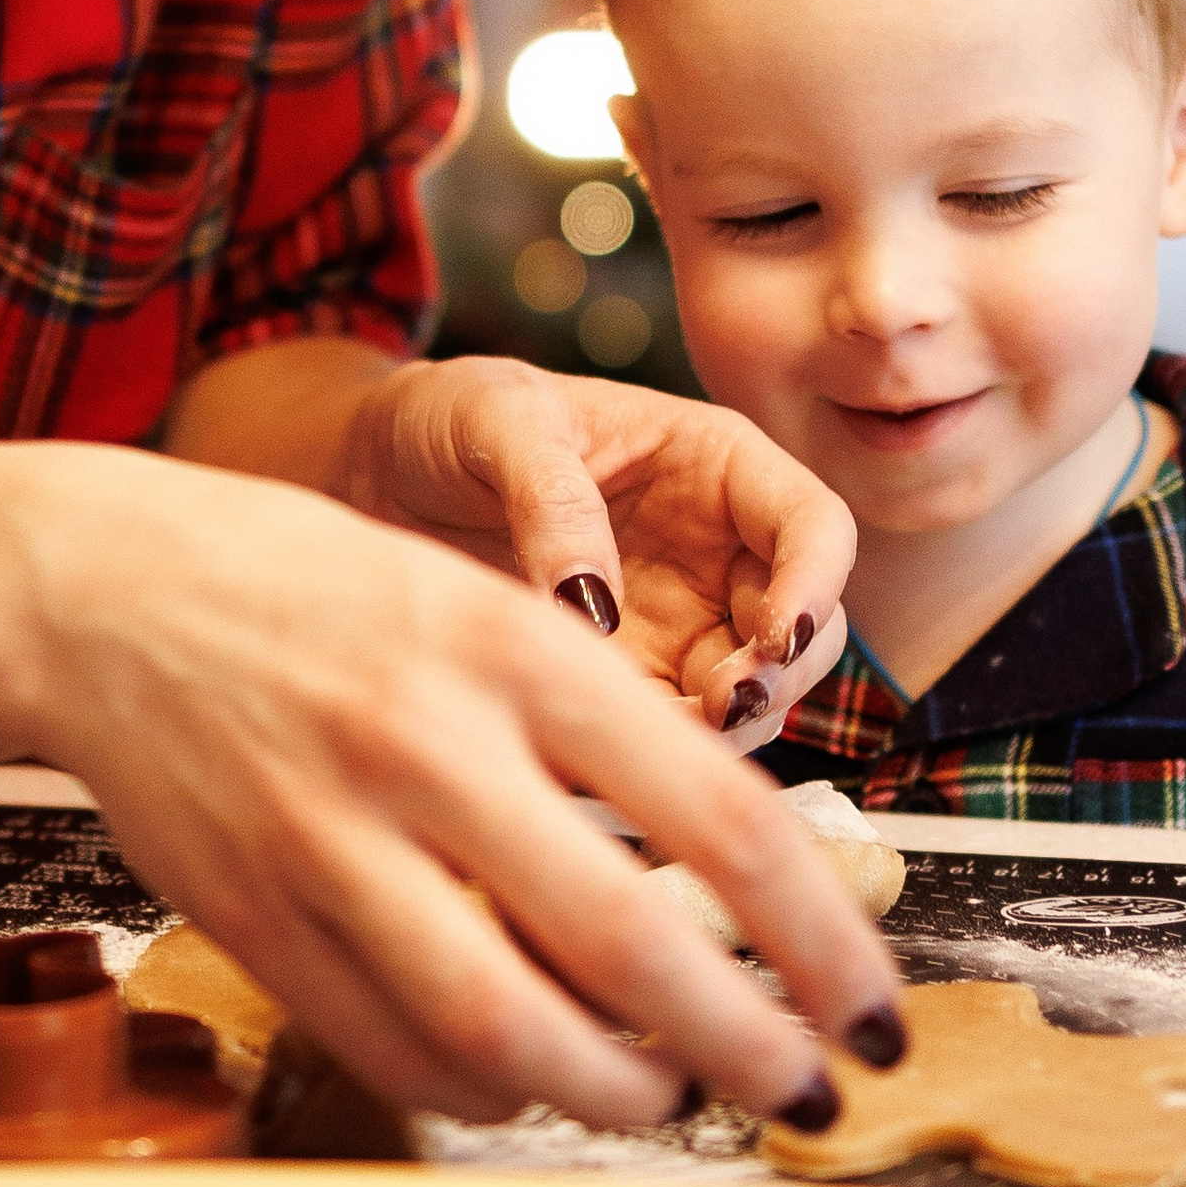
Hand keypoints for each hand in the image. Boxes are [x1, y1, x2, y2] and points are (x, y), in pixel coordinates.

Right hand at [19, 443, 902, 1127]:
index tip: (871, 1004)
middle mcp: (431, 743)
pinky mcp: (257, 916)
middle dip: (748, 1047)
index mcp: (515, 650)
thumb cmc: (316, 591)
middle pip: (630, 945)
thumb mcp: (482, 603)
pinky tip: (529, 1075)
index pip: (720, 818)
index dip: (822, 937)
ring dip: (616, 1092)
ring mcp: (333, 838)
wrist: (105, 591)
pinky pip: (399, 1048)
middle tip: (803, 1091)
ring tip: (668, 1096)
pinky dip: (486, 1090)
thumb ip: (594, 729)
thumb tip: (726, 880)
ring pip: (509, 1027)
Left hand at [337, 355, 852, 748]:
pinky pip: (671, 742)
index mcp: (715, 465)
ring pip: (751, 700)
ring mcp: (678, 630)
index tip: (775, 637)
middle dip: (779, 677)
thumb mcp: (496, 419)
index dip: (817, 583)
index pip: (815, 525)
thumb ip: (553, 496)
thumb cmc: (447, 418)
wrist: (369, 480)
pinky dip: (657, 764)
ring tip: (659, 743)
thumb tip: (595, 603)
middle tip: (720, 709)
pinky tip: (606, 768)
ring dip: (725, 733)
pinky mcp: (627, 691)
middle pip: (805, 631)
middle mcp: (717, 554)